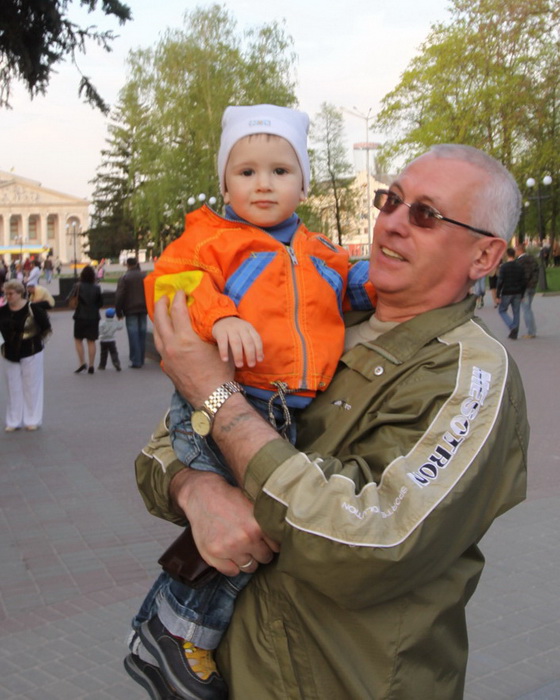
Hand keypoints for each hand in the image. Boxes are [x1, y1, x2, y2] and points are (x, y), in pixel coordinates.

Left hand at [153, 290, 233, 406]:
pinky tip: (165, 335)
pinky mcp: (167, 367)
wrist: (212, 397)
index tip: (180, 292)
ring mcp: (167, 358)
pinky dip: (161, 337)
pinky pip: (160, 347)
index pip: (177, 311)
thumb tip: (203, 319)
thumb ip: (206, 331)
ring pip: (157, 334)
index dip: (178, 298)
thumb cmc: (220, 372)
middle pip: (160, 320)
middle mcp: (171, 347)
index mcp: (185, 339)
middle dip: (161, 305)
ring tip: (161, 314)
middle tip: (164, 297)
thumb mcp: (217, 346)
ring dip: (158, 321)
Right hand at [171, 468, 279, 575]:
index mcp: (257, 526)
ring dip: (247, 560)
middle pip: (264, 558)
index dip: (271, 544)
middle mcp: (244, 539)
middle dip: (260, 552)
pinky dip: (233, 566)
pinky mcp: (213, 555)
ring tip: (241, 548)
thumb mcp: (253, 506)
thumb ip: (265, 524)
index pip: (275, 547)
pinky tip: (231, 555)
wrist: (202, 494)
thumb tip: (282, 538)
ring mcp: (228, 549)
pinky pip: (232, 572)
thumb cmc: (229, 498)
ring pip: (249, 567)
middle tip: (253, 544)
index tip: (266, 542)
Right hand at [212, 317, 263, 367]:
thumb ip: (253, 345)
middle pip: (247, 341)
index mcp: (249, 328)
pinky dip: (224, 351)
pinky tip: (225, 360)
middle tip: (251, 365)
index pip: (256, 339)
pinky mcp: (220, 331)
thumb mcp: (246, 334)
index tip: (259, 360)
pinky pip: (222, 342)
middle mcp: (241, 327)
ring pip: (236, 342)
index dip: (259, 350)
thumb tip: (261, 358)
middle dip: (250, 354)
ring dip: (238, 355)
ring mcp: (230, 329)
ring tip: (239, 365)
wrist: (221, 319)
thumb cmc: (236, 331)